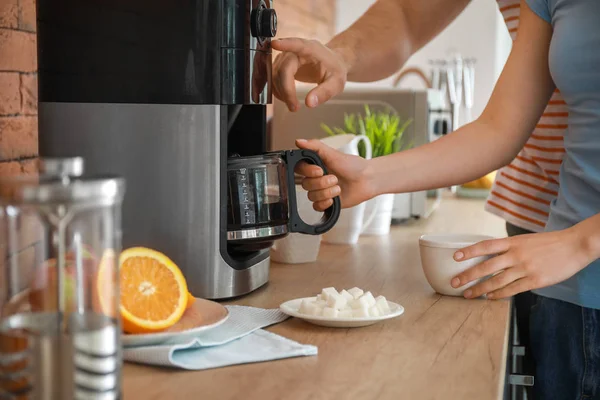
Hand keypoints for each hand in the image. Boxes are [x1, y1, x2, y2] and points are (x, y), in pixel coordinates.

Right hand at [271, 38, 348, 111]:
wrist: (332, 64)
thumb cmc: (335, 70)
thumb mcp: (336, 83)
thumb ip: (324, 92)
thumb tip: (309, 103)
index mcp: (311, 49)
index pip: (297, 45)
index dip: (285, 44)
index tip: (275, 44)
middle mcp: (296, 51)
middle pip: (283, 69)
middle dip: (286, 90)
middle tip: (294, 107)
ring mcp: (286, 57)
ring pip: (274, 74)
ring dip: (280, 92)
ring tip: (293, 105)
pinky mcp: (281, 65)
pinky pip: (273, 77)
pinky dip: (277, 90)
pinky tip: (287, 98)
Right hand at [293, 138, 374, 210]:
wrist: (367, 180)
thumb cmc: (353, 166)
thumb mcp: (333, 153)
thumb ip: (315, 146)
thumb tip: (299, 141)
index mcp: (315, 165)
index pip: (299, 169)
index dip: (308, 172)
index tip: (320, 170)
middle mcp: (316, 178)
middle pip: (305, 184)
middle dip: (322, 183)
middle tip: (335, 179)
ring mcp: (321, 191)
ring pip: (311, 196)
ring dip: (326, 192)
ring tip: (338, 188)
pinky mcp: (326, 202)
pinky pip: (316, 207)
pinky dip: (325, 203)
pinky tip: (334, 198)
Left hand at [450, 228, 590, 299]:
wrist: (574, 246)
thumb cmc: (549, 243)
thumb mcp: (525, 240)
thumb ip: (509, 248)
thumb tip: (492, 256)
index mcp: (513, 242)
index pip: (486, 245)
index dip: (469, 251)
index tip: (455, 257)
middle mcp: (516, 255)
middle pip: (486, 266)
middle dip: (468, 276)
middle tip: (454, 283)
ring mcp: (525, 268)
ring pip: (497, 281)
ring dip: (480, 289)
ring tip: (468, 294)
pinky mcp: (535, 280)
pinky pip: (512, 289)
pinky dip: (499, 294)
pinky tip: (490, 297)